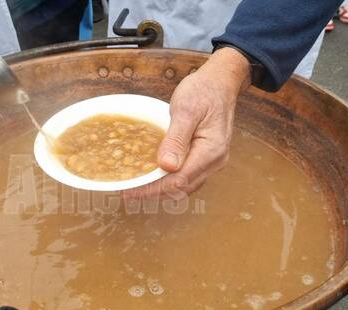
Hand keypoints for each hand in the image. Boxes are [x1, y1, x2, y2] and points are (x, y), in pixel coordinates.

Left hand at [121, 47, 251, 199]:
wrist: (220, 81)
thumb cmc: (203, 91)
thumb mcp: (186, 110)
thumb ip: (176, 139)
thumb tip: (167, 166)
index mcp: (211, 151)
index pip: (178, 180)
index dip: (153, 188)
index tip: (130, 190)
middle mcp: (215, 161)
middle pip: (181, 187)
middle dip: (154, 191)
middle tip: (127, 191)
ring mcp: (212, 161)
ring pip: (184, 185)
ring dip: (161, 188)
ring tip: (137, 187)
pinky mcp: (206, 157)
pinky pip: (187, 175)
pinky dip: (169, 179)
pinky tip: (154, 176)